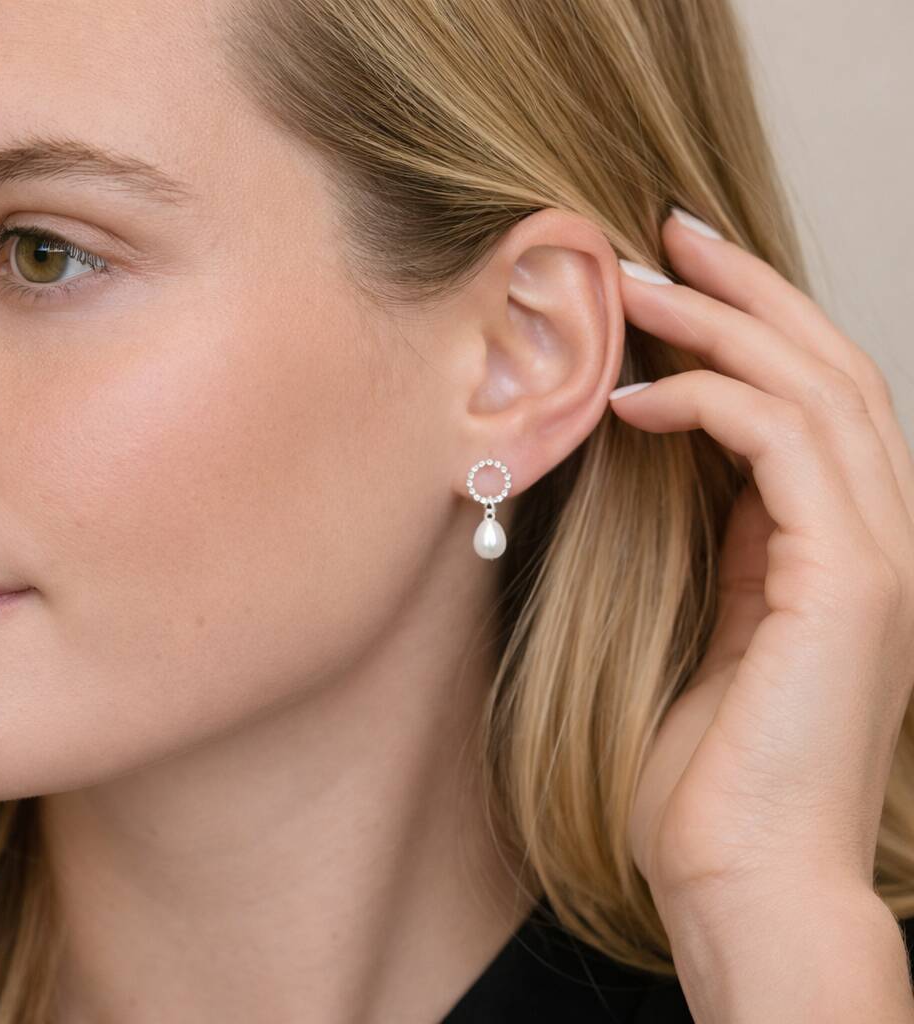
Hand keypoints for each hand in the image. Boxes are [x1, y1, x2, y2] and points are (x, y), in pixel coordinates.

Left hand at [611, 208, 913, 921]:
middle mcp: (880, 533)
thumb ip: (715, 541)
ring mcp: (879, 552)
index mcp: (842, 544)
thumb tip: (671, 456)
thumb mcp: (709, 625)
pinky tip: (633, 396)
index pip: (809, 398)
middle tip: (662, 231)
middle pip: (825, 365)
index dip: (748, 324)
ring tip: (630, 284)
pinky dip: (710, 401)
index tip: (674, 276)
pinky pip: (784, 445)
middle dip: (743, 288)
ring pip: (814, 386)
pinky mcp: (852, 579)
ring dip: (721, 322)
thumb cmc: (711, 767)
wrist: (745, 875)